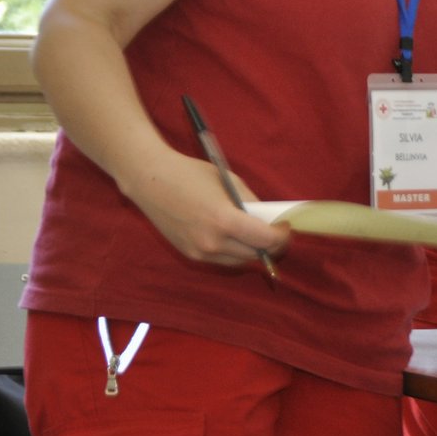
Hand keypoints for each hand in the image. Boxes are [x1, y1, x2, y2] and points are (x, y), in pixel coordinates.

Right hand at [118, 149, 289, 267]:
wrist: (149, 180)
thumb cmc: (191, 175)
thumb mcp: (230, 183)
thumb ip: (252, 204)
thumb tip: (270, 219)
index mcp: (224, 220)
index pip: (265, 239)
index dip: (282, 236)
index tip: (286, 227)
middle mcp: (212, 242)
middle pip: (255, 254)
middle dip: (271, 245)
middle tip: (277, 232)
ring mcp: (200, 252)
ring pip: (239, 261)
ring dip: (253, 251)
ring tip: (258, 235)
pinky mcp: (190, 255)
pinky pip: (221, 260)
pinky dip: (233, 252)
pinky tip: (236, 238)